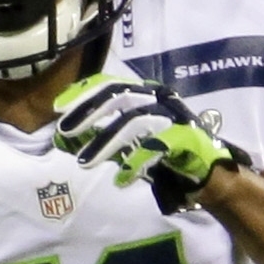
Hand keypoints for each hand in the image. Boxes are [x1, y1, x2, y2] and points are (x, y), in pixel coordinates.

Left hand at [51, 72, 245, 213]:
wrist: (206, 172)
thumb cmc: (162, 154)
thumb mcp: (124, 144)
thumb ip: (95, 139)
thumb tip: (58, 138)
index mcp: (143, 94)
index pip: (108, 83)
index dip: (82, 92)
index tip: (57, 108)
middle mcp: (158, 98)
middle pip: (119, 95)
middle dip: (89, 111)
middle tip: (65, 130)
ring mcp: (173, 117)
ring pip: (134, 122)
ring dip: (105, 143)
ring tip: (83, 163)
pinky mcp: (186, 139)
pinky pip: (157, 146)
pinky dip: (136, 163)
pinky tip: (120, 179)